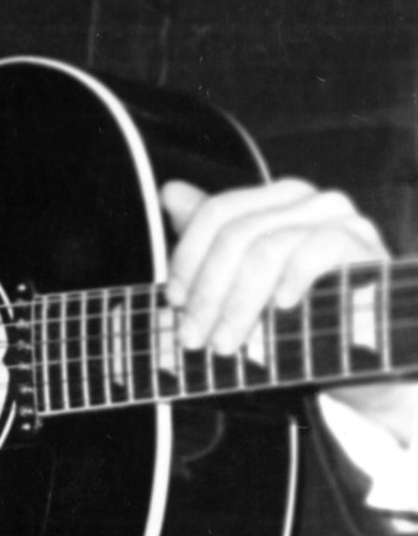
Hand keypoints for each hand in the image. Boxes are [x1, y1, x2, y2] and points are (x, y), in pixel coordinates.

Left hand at [164, 176, 417, 437]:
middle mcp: (307, 199)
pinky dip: (291, 281)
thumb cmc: (299, 309)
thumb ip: (211, 237)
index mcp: (275, 198)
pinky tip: (279, 309)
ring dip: (238, 304)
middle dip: (207, 292)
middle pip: (235, 234)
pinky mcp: (364, 242)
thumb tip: (170, 191)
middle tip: (192, 337)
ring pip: (267, 248)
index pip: (216, 213)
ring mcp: (340, 217)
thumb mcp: (245, 276)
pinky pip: (317, 251)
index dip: (187, 258)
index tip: (173, 302)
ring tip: (224, 343)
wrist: (364, 344)